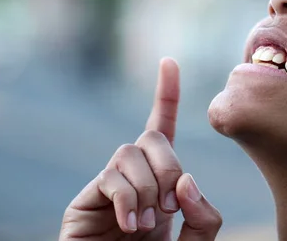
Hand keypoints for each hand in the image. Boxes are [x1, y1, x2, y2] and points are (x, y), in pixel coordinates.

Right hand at [59, 58, 221, 240]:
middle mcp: (134, 179)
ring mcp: (107, 189)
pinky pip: (109, 177)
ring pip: (130, 152)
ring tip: (149, 225)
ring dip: (148, 187)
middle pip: (152, 137)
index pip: (164, 130)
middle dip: (170, 166)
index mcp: (161, 183)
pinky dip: (128, 199)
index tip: (168, 62)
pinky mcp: (83, 203)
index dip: (166, 95)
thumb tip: (187, 180)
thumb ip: (203, 217)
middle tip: (172, 208)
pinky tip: (132, 225)